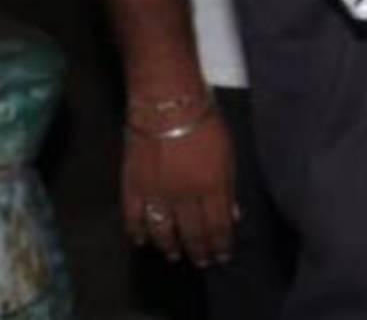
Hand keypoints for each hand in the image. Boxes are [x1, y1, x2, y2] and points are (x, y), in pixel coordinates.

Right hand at [122, 101, 236, 265]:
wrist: (167, 103)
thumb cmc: (206, 122)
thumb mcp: (229, 153)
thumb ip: (229, 186)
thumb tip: (233, 214)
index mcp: (212, 187)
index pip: (218, 226)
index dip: (221, 244)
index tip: (223, 255)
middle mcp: (184, 196)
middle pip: (192, 233)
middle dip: (200, 251)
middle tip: (203, 262)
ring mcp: (156, 194)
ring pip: (163, 232)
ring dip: (170, 247)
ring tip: (175, 255)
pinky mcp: (132, 186)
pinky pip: (133, 219)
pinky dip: (138, 233)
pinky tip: (142, 242)